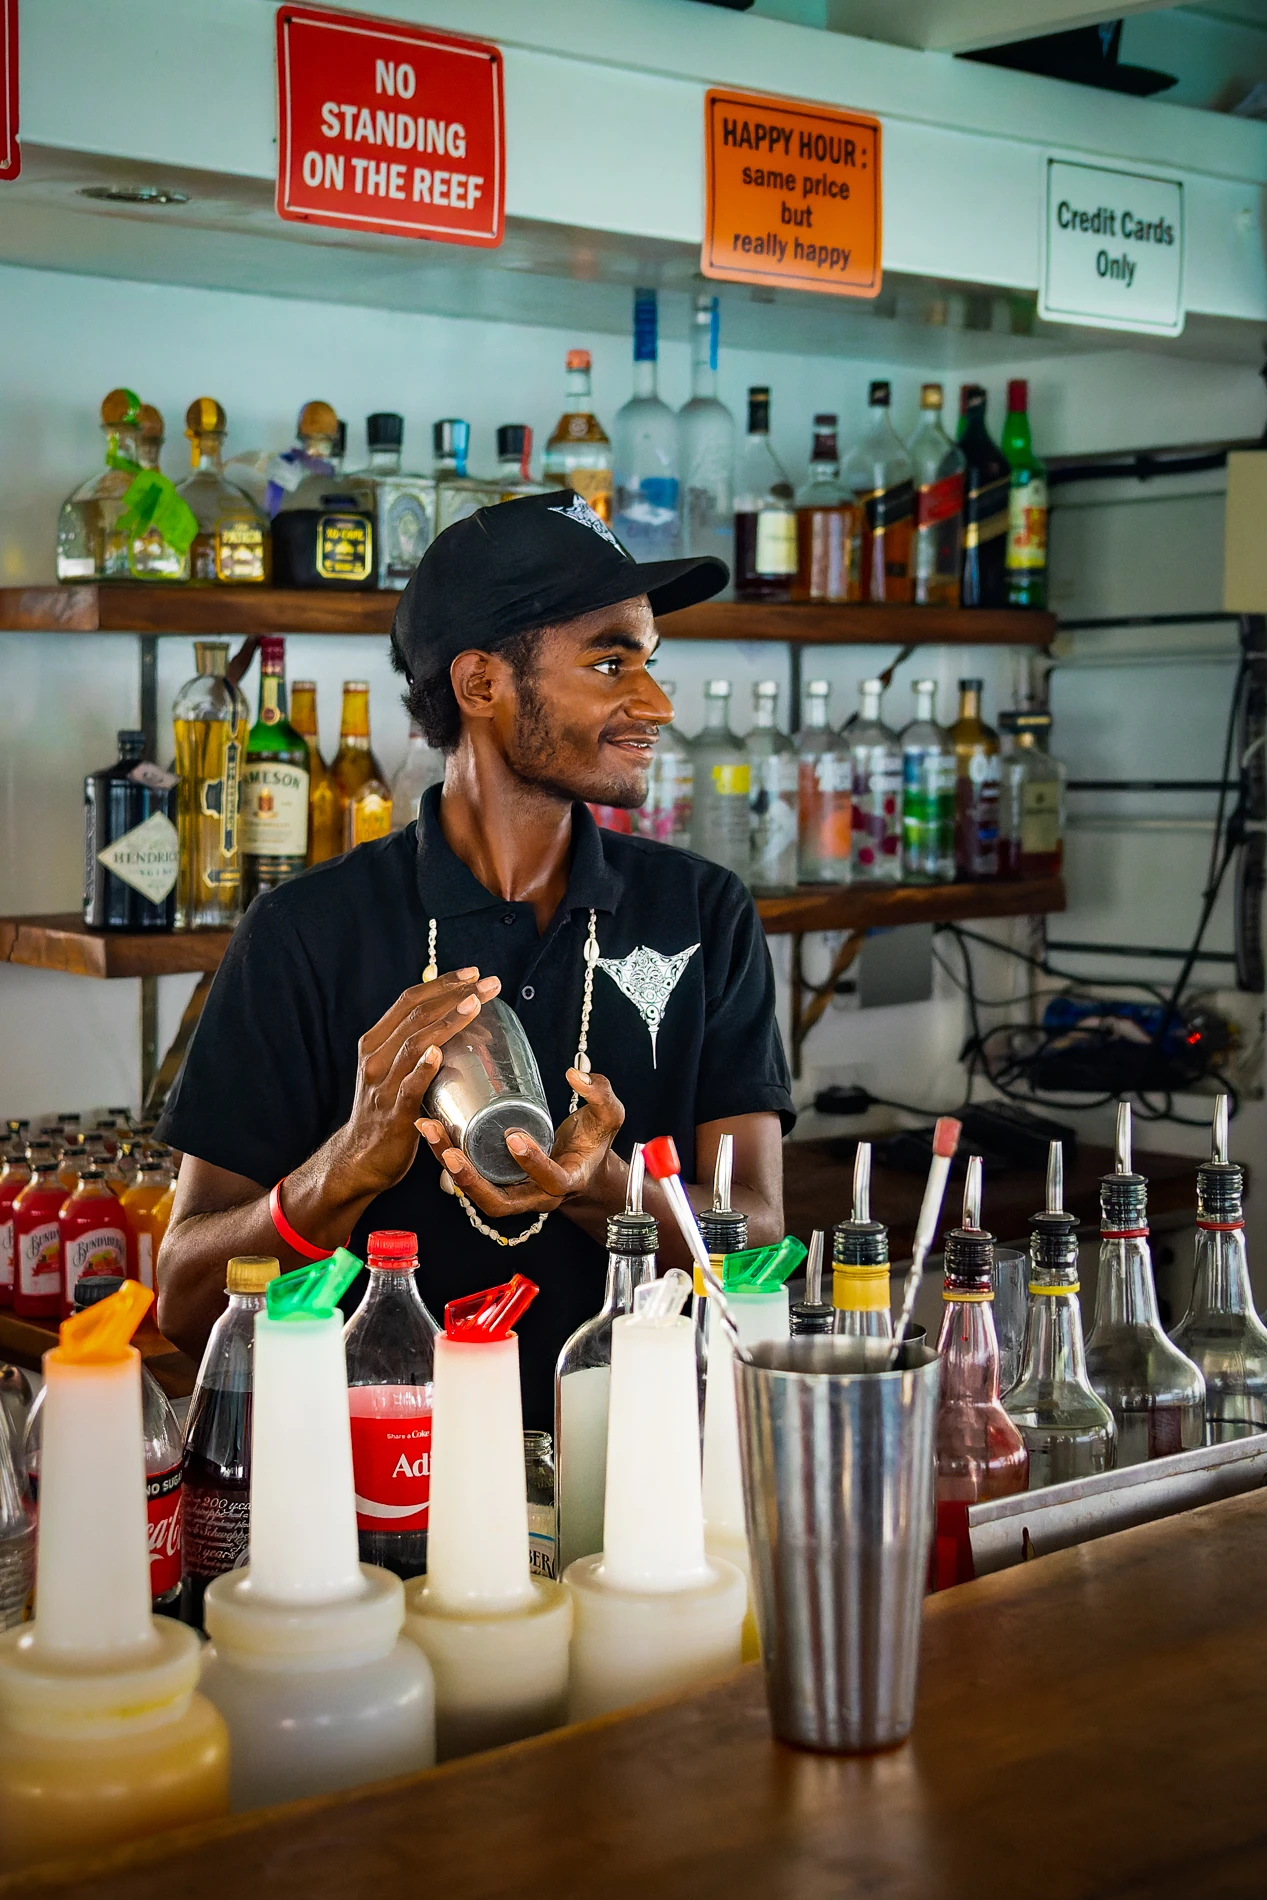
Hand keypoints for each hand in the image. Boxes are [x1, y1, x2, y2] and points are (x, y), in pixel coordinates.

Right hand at [334, 968, 500, 1197]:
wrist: (359, 1159)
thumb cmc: (385, 1110)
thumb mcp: (393, 1070)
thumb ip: (415, 1046)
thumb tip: (458, 1021)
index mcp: (376, 1043)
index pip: (409, 1001)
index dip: (441, 984)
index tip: (473, 973)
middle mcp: (376, 1059)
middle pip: (415, 1016)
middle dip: (454, 996)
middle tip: (488, 984)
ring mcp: (382, 1086)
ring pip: (414, 1045)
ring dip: (446, 1022)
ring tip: (474, 1006)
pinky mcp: (392, 1115)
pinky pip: (408, 1088)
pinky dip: (423, 1068)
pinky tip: (438, 1053)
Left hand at [415, 1068, 623, 1219]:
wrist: (582, 1169)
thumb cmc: (592, 1142)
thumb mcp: (608, 1117)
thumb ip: (600, 1094)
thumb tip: (575, 1073)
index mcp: (565, 1182)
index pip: (550, 1180)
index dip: (533, 1162)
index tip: (515, 1136)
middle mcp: (535, 1196)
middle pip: (497, 1201)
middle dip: (470, 1179)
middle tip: (449, 1151)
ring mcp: (512, 1195)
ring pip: (475, 1194)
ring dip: (449, 1168)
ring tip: (429, 1131)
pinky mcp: (495, 1184)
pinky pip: (468, 1181)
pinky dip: (445, 1159)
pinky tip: (430, 1129)